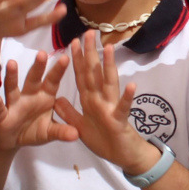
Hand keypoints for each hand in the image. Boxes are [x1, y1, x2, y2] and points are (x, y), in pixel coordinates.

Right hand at [0, 53, 78, 151]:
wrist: (13, 142)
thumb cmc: (33, 131)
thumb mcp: (49, 133)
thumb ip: (61, 132)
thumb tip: (76, 135)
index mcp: (44, 97)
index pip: (52, 81)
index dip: (58, 70)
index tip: (66, 57)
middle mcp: (29, 96)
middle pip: (33, 79)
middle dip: (38, 67)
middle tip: (42, 53)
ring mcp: (14, 104)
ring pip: (13, 88)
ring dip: (12, 76)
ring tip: (12, 63)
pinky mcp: (3, 116)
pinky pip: (0, 109)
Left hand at [55, 31, 156, 172]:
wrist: (123, 157)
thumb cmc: (104, 141)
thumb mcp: (80, 127)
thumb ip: (69, 113)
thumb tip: (57, 99)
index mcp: (90, 100)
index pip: (82, 75)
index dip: (76, 59)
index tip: (72, 41)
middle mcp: (100, 99)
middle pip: (94, 73)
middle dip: (90, 53)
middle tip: (89, 32)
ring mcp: (111, 108)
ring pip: (108, 83)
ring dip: (108, 66)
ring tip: (108, 48)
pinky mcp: (119, 120)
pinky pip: (122, 108)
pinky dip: (126, 98)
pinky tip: (132, 85)